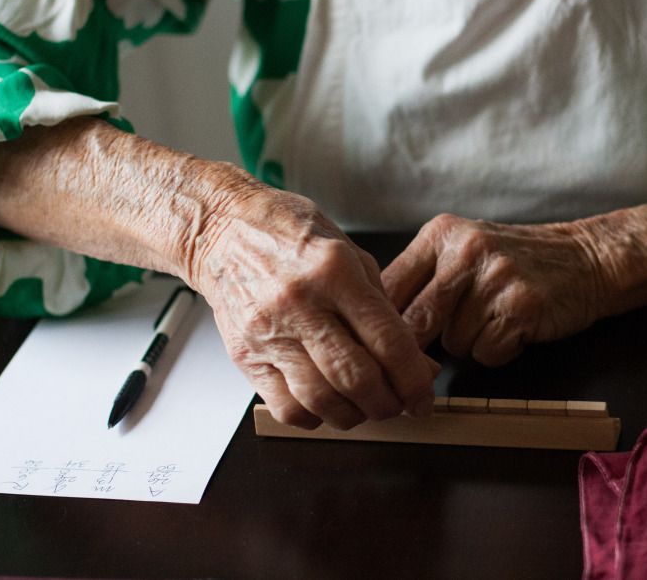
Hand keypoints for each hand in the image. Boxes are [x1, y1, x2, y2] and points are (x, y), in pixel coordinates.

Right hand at [188, 184, 437, 429]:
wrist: (223, 229)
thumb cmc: (290, 235)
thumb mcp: (350, 254)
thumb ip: (384, 309)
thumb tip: (416, 364)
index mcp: (334, 273)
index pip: (386, 340)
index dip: (413, 379)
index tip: (423, 397)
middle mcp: (300, 303)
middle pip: (355, 377)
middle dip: (388, 403)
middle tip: (398, 405)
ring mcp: (268, 332)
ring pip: (320, 399)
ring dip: (353, 415)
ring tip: (365, 407)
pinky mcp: (245, 355)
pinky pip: (285, 406)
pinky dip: (314, 417)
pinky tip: (326, 405)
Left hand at [381, 214, 609, 366]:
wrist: (587, 258)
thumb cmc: (515, 262)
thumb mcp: (463, 251)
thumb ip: (422, 278)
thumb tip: (373, 326)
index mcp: (440, 234)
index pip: (389, 289)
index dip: (384, 326)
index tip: (385, 346)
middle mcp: (465, 250)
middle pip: (416, 321)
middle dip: (420, 347)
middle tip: (425, 358)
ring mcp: (495, 277)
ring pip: (453, 343)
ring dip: (468, 344)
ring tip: (491, 321)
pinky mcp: (521, 306)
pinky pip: (486, 352)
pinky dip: (497, 351)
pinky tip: (513, 329)